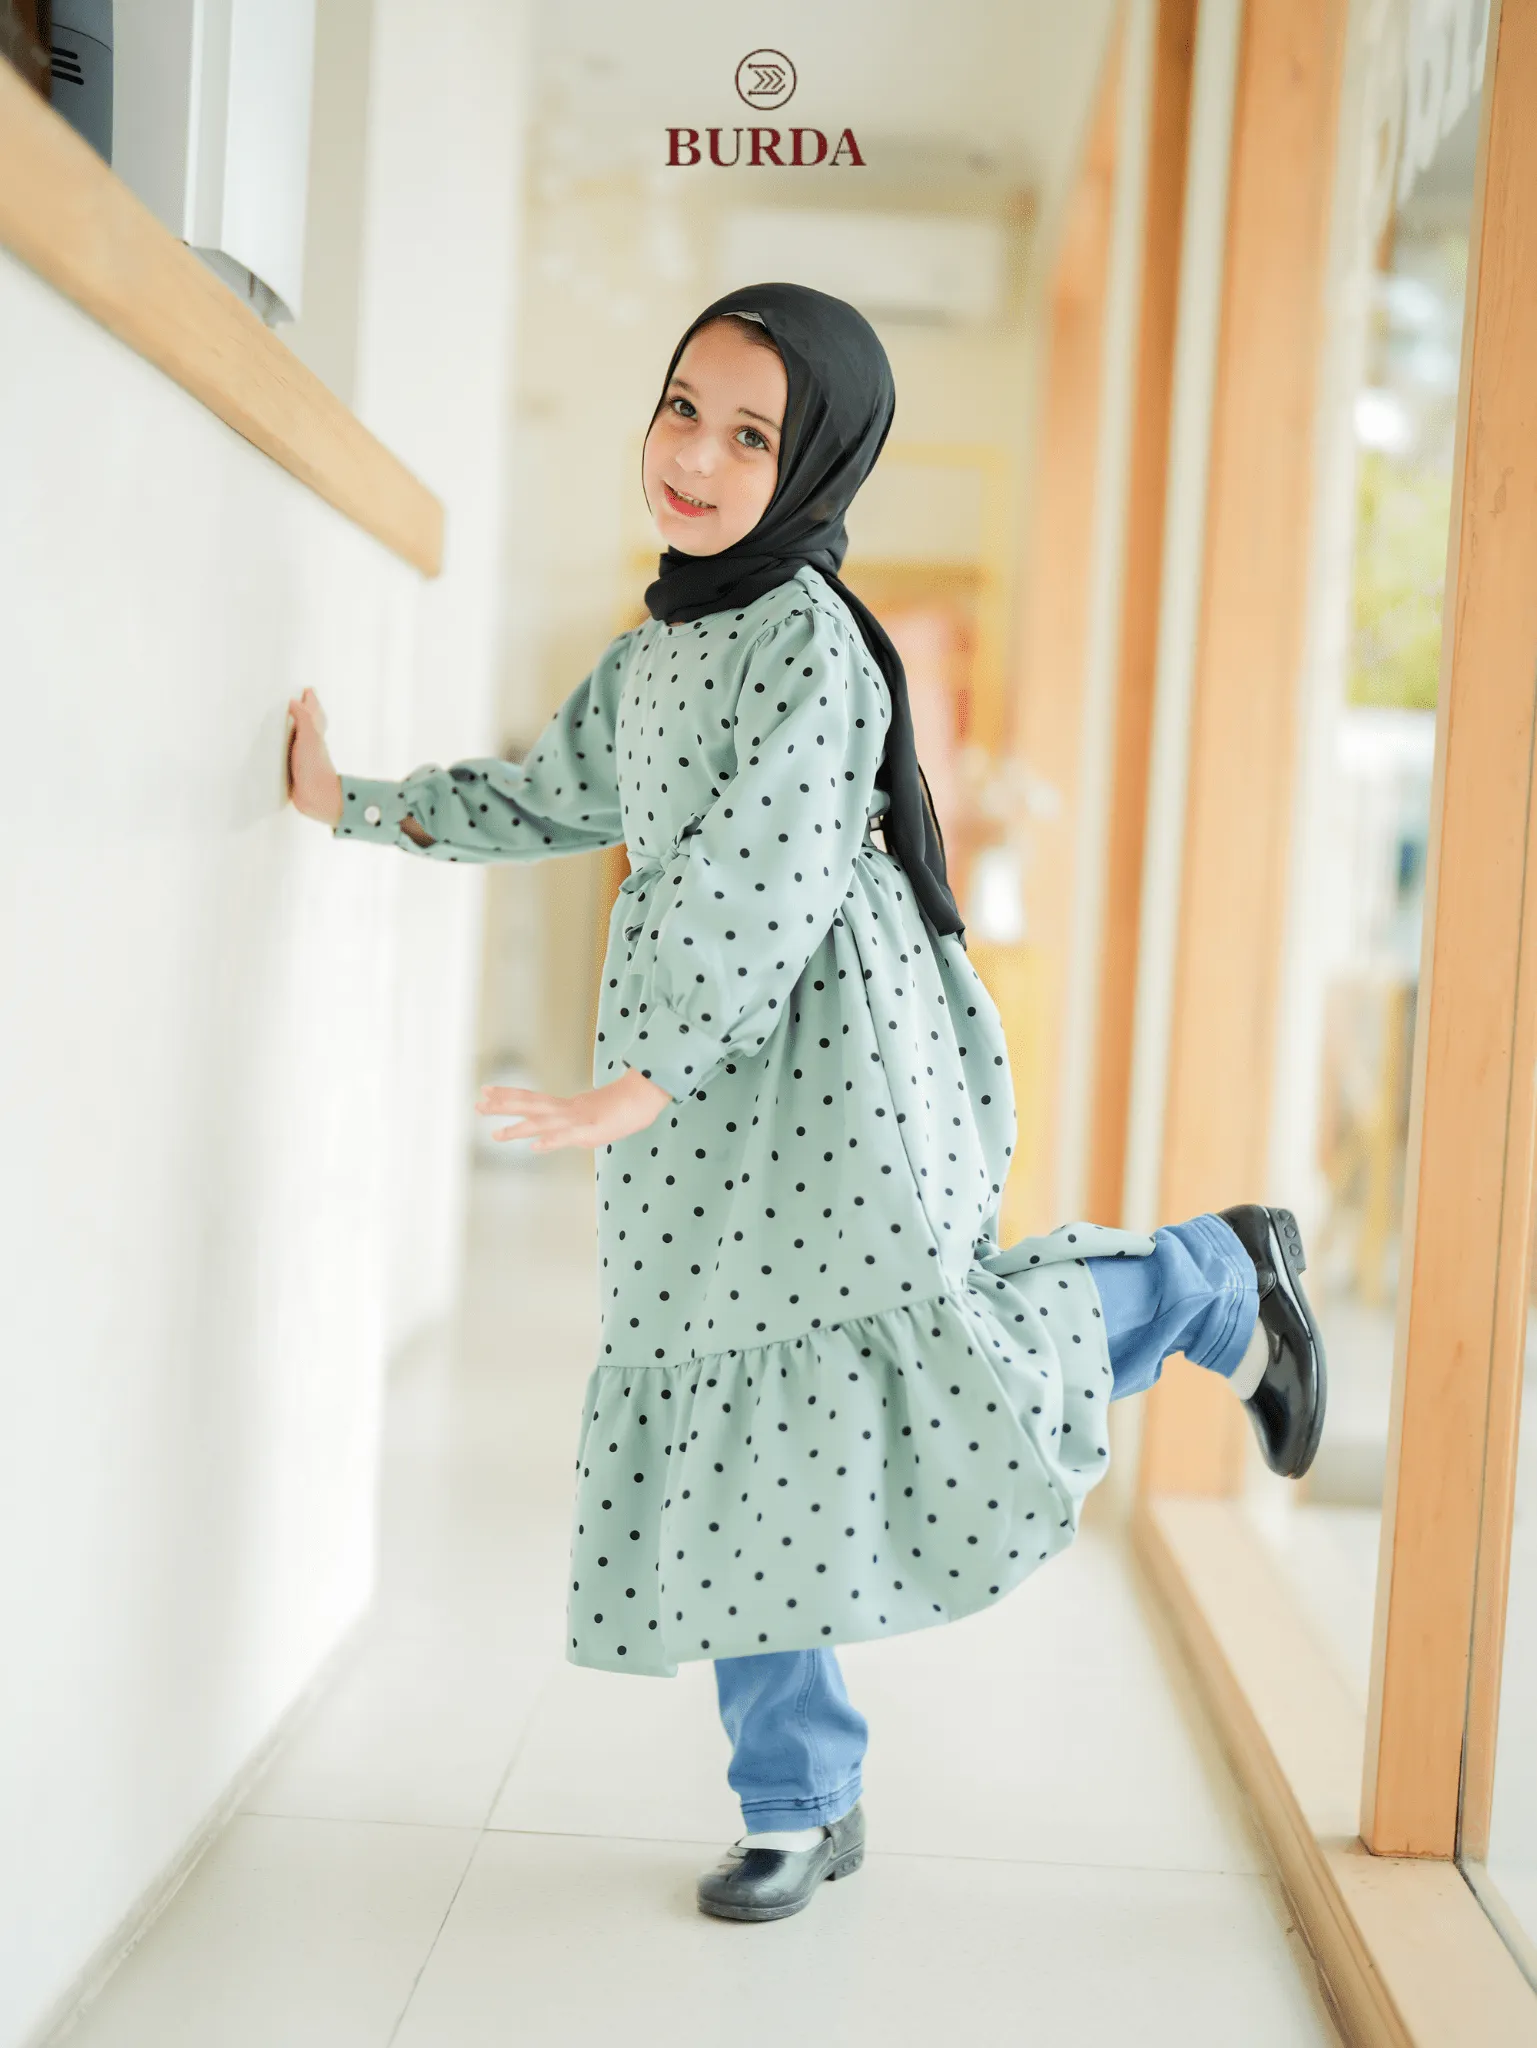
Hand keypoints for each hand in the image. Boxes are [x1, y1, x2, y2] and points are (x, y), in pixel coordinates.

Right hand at [287, 688, 343, 825]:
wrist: (317, 798)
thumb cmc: (315, 766)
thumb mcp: (310, 736)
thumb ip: (304, 718)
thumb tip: (295, 701)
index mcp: (315, 732)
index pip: (314, 712)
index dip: (311, 701)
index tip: (307, 690)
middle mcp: (311, 742)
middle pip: (308, 722)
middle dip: (304, 711)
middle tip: (299, 700)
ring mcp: (303, 756)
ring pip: (299, 737)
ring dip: (295, 728)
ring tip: (287, 720)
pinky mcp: (295, 770)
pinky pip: (290, 753)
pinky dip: (286, 747)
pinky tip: (281, 750)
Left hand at [476, 1067, 670, 1151]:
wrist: (643, 1100)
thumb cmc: (619, 1113)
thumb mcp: (586, 1129)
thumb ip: (562, 1136)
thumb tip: (539, 1145)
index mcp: (564, 1108)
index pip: (530, 1099)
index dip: (507, 1095)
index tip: (486, 1091)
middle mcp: (565, 1111)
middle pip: (529, 1106)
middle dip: (502, 1106)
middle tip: (478, 1104)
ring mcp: (576, 1120)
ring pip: (542, 1123)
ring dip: (519, 1129)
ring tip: (496, 1136)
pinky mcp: (590, 1131)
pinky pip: (567, 1137)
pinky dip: (551, 1141)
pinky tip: (535, 1147)